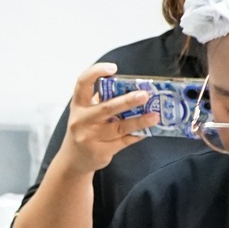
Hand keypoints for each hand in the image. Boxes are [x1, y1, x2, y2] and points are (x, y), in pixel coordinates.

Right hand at [50, 62, 157, 177]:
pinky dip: (137, 134)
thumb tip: (133, 89)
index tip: (113, 67)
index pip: (83, 83)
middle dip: (127, 101)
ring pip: (119, 127)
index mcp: (78, 105)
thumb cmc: (85, 129)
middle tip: (144, 95)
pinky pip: (124, 141)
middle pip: (107, 108)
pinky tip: (147, 130)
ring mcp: (90, 138)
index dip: (96, 72)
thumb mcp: (87, 113)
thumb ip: (103, 101)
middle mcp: (82, 120)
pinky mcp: (100, 152)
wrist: (73, 160)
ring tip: (154, 116)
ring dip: (139, 121)